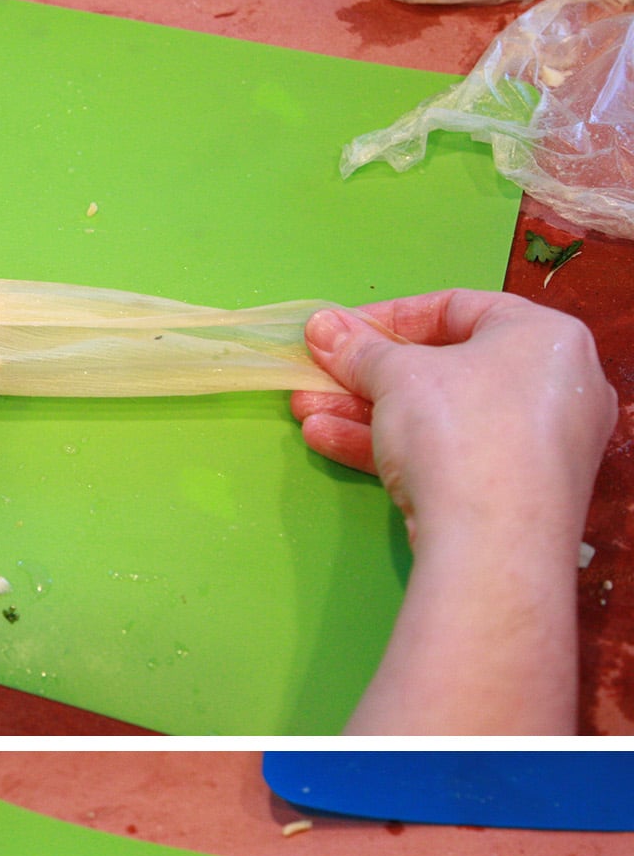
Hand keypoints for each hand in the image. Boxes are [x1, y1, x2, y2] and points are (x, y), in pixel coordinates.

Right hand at [290, 291, 615, 732]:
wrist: (492, 546)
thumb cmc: (460, 429)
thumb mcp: (399, 376)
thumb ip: (358, 350)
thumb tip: (320, 326)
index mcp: (543, 337)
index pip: (460, 309)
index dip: (390, 317)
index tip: (341, 331)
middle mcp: (549, 388)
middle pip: (443, 370)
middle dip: (366, 375)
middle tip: (314, 375)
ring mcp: (531, 448)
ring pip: (436, 419)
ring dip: (364, 413)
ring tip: (305, 411)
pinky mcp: (506, 497)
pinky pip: (444, 457)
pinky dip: (390, 447)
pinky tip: (325, 441)